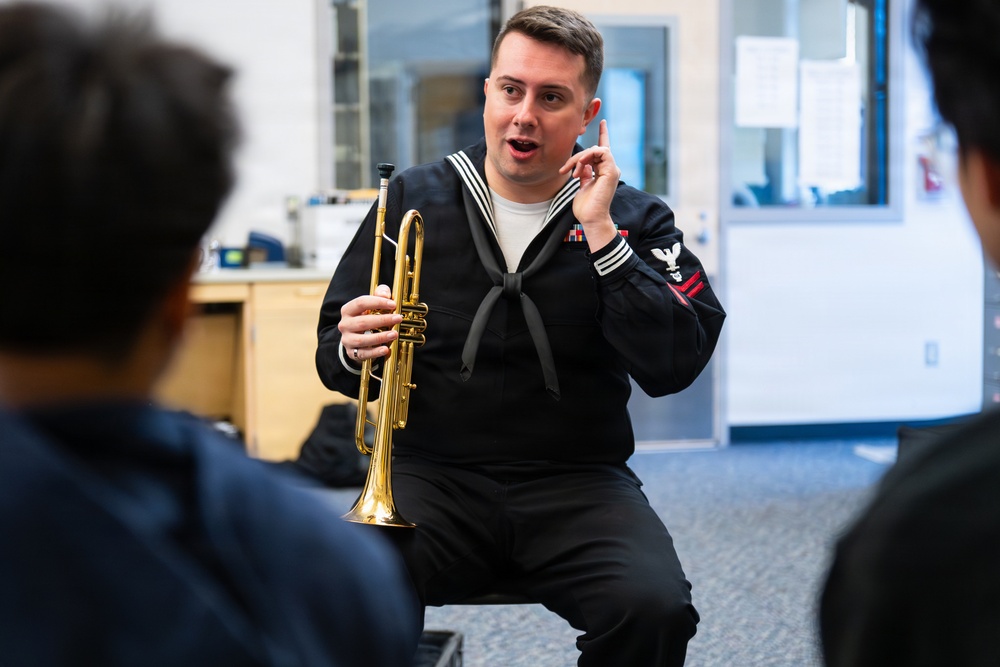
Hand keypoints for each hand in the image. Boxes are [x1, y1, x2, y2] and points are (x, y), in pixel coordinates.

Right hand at [338, 284, 401, 361]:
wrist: (355, 339)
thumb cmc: (366, 318)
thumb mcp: (370, 305)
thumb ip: (378, 295)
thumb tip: (385, 294)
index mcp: (348, 310)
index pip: (361, 303)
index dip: (377, 302)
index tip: (393, 304)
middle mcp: (344, 325)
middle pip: (363, 322)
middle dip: (382, 320)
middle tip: (398, 318)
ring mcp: (347, 339)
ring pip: (362, 339)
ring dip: (380, 337)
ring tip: (394, 334)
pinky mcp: (352, 352)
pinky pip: (363, 354)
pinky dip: (375, 352)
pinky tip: (385, 349)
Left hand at [559, 119, 620, 249]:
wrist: (591, 218)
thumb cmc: (585, 207)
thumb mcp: (582, 185)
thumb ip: (583, 172)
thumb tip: (581, 165)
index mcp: (604, 171)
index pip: (604, 149)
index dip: (603, 134)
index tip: (602, 121)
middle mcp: (610, 169)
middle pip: (594, 149)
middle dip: (577, 157)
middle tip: (565, 169)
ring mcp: (612, 169)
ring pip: (596, 150)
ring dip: (580, 158)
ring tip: (573, 173)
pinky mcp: (611, 171)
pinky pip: (600, 152)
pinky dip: (587, 157)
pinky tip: (579, 168)